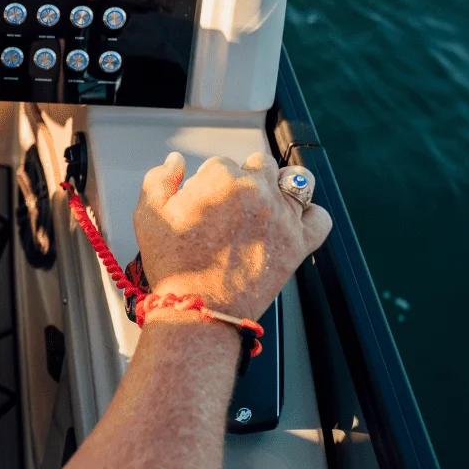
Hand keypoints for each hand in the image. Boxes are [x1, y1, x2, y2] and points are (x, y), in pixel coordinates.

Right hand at [132, 151, 330, 319]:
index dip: (209, 183)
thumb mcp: (148, 215)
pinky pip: (320, 217)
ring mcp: (282, 215)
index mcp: (221, 177)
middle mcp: (256, 190)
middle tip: (231, 209)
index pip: (221, 163)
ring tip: (264, 207)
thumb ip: (159, 178)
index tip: (204, 205)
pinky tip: (293, 222)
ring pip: (293, 181)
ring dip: (280, 187)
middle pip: (259, 165)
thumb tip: (176, 161)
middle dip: (245, 180)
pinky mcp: (299, 243)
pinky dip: (310, 216)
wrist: (199, 308)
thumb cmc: (173, 264)